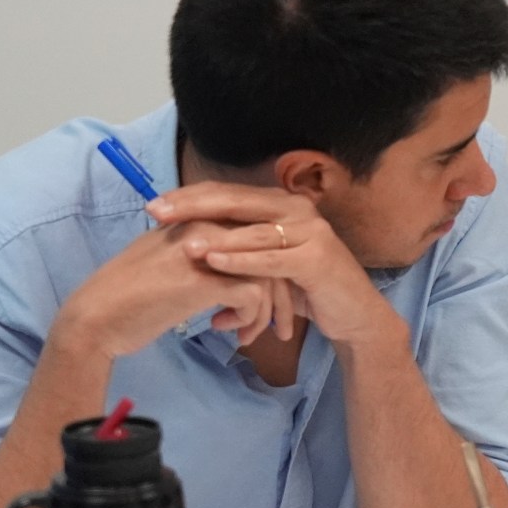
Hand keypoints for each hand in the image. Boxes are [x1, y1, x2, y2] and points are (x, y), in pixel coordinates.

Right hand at [52, 221, 286, 357]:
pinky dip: (251, 319)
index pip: (253, 234)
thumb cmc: (130, 295)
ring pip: (267, 275)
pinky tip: (230, 332)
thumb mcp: (169, 260)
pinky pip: (253, 297)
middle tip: (278, 323)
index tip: (270, 298)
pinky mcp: (203, 281)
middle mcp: (202, 226)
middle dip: (280, 293)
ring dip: (267, 311)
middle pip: (267, 252)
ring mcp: (203, 251)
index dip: (269, 267)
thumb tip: (236, 262)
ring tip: (250, 334)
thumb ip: (202, 252)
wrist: (96, 318)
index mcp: (195, 218)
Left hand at [151, 184, 405, 351]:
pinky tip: (213, 262)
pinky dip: (241, 260)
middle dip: (193, 206)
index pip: (228, 193)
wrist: (353, 314)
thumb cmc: (306, 287)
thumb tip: (189, 237)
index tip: (154, 205)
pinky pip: (272, 258)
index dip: (189, 196)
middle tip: (156, 212)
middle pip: (236, 201)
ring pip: (252, 230)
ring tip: (181, 242)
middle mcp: (297, 209)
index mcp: (281, 204)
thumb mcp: (269, 260)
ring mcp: (311, 231)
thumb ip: (239, 243)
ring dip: (215, 236)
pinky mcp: (318, 258)